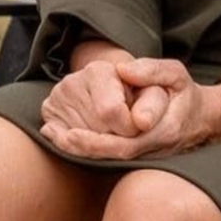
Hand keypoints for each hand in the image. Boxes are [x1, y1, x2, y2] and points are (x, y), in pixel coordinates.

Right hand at [38, 44, 162, 140]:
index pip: (110, 112)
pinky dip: (83, 150)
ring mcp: (56, 101)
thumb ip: (159, 90)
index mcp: (99, 70)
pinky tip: (99, 140)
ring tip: (119, 129)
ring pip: (79, 142)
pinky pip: (63, 146)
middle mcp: (71, 83)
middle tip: (132, 127)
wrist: (134, 91)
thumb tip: (141, 118)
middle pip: (95, 131)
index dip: (130, 127)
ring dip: (104, 145)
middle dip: (118, 138)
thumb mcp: (170, 77)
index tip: (142, 125)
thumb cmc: (156, 87)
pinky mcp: (49, 120)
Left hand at [41, 59, 220, 160]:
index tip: (71, 131)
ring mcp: (147, 157)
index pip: (126, 142)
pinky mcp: (138, 158)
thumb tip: (122, 69)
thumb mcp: (176, 74)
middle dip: (82, 148)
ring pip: (109, 160)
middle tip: (57, 136)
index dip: (97, 141)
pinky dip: (85, 150)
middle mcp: (155, 148)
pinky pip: (109, 158)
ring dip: (79, 151)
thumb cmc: (184, 93)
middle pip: (112, 155)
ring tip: (53, 135)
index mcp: (165, 129)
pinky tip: (63, 137)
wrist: (202, 119)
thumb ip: (151, 70)